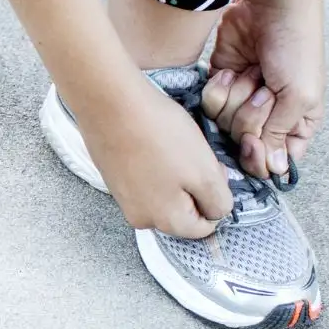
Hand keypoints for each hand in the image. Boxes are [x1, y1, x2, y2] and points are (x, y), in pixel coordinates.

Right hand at [76, 79, 231, 238]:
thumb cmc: (160, 136)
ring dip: (172, 175)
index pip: (206, 225)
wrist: (110, 103)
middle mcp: (140, 218)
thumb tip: (215, 212)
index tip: (209, 166)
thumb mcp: (205, 171)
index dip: (215, 195)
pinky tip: (149, 142)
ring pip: (162, 194)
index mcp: (166, 222)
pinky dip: (151, 165)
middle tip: (191, 153)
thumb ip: (219, 201)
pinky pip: (142, 180)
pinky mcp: (111, 178)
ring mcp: (122, 198)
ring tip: (168, 145)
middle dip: (192, 187)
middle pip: (182, 211)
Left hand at [201, 0, 324, 178]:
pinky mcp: (219, 83)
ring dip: (235, 97)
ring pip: (222, 124)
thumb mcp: (299, 95)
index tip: (254, 142)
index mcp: (297, 122)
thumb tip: (274, 171)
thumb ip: (280, 134)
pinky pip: (207, 104)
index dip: (259, 155)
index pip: (274, 159)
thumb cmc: (294, 45)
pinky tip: (231, 69)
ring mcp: (240, 99)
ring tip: (250, 74)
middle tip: (262, 90)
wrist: (268, 5)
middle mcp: (267, 115)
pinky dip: (218, 86)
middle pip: (243, 142)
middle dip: (249, 115)